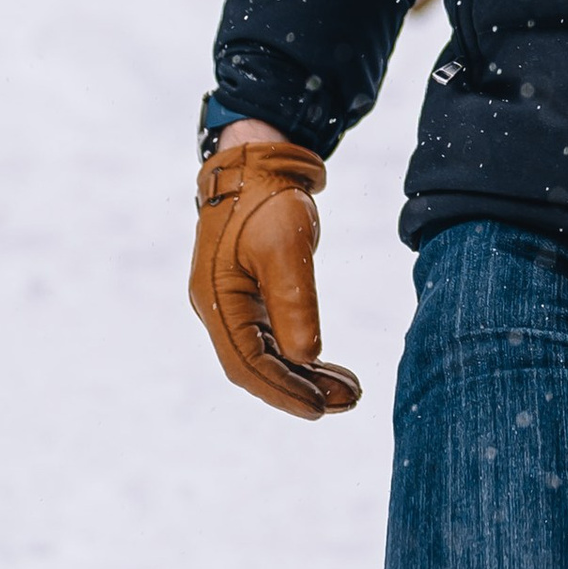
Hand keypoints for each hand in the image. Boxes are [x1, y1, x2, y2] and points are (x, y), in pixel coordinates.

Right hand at [189, 124, 361, 419]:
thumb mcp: (286, 246)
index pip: (247, 362)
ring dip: (307, 376)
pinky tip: (331, 369)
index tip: (320, 408)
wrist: (258, 160)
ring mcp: (236, 303)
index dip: (283, 390)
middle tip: (349, 402)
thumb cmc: (266, 197)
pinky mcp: (254, 295)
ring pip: (270, 356)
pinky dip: (303, 355)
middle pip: (257, 367)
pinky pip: (276, 338)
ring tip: (350, 392)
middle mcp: (221, 308)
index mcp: (217, 299)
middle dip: (301, 390)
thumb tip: (306, 357)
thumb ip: (294, 300)